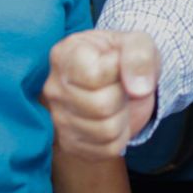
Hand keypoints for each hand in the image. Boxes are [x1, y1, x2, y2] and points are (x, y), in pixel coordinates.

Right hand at [43, 30, 159, 158]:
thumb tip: (138, 88)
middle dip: (123, 96)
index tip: (117, 63)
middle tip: (120, 85)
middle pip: (101, 105)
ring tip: (117, 101)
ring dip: (123, 116)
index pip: (94, 75)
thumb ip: (139, 55)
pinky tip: (113, 118)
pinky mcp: (69, 144)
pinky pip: (107, 149)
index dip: (118, 71)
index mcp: (64, 55)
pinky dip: (121, 136)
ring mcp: (58, 118)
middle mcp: (53, 88)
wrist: (122, 81)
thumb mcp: (139, 43)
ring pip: (106, 131)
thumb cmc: (125, 57)